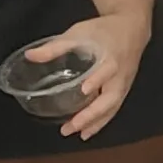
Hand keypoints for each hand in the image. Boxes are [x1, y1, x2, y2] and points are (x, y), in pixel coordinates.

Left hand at [29, 9, 149, 142]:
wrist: (132, 28)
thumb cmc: (103, 30)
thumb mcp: (79, 33)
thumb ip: (56, 47)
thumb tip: (30, 56)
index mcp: (110, 56)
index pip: (106, 69)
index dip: (96, 79)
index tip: (84, 89)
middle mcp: (119, 74)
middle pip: (110, 98)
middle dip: (92, 114)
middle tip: (72, 126)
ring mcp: (123, 84)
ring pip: (112, 107)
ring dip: (96, 122)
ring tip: (79, 135)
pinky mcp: (123, 90)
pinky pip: (114, 108)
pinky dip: (101, 121)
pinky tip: (88, 131)